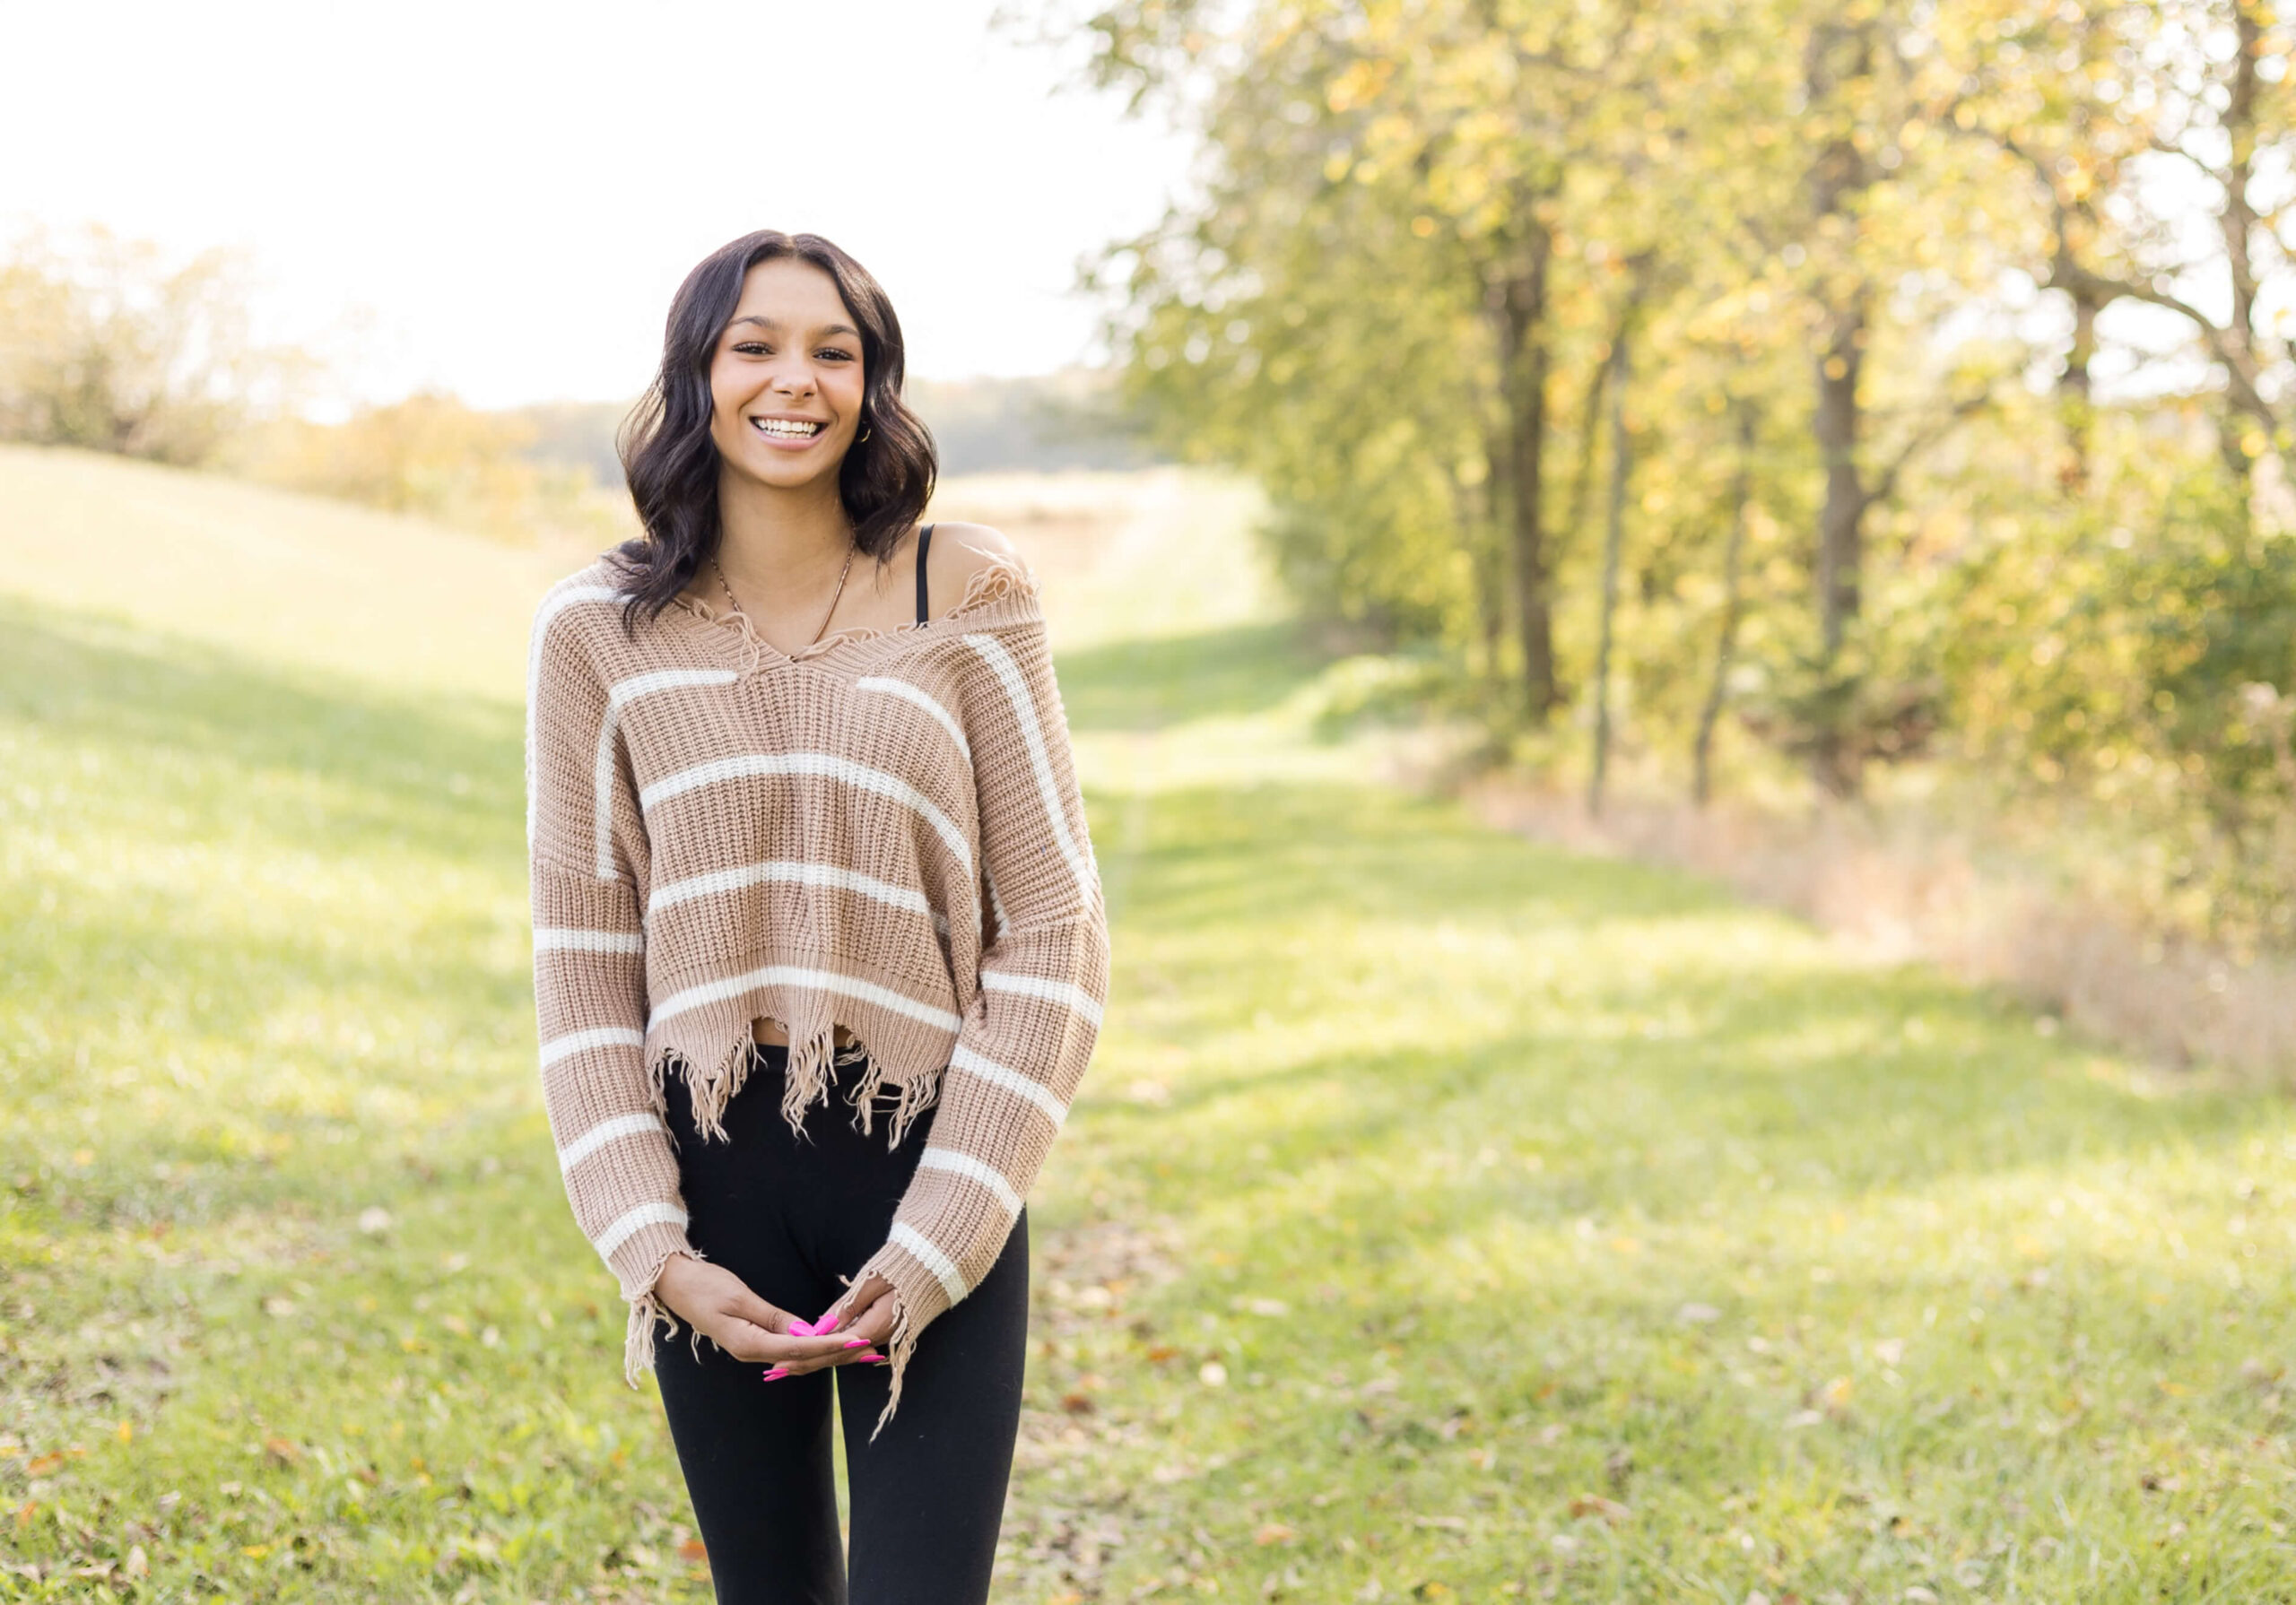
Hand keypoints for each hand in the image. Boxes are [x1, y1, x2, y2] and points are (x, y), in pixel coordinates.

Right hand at [652, 1253, 882, 1374]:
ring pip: (799, 1355)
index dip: (830, 1345)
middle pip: (803, 1358)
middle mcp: (752, 1352)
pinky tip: (831, 1344)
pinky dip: (813, 1346)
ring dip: (830, 1352)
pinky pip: (789, 1348)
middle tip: (872, 1351)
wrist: (675, 1284)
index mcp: (748, 1344)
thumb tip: (806, 1333)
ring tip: (862, 1350)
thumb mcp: (740, 1297)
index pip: (799, 1349)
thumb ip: (773, 1317)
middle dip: (838, 1355)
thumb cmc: (704, 1285)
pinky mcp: (753, 1339)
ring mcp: (752, 1347)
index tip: (857, 1341)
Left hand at [778, 1272, 898, 1376]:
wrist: (932, 1265)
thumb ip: (847, 1306)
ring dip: (817, 1360)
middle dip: (807, 1364)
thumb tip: (822, 1325)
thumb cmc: (901, 1267)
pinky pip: (856, 1347)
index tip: (783, 1359)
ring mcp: (886, 1337)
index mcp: (879, 1325)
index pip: (838, 1345)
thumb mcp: (871, 1282)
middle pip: (839, 1356)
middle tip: (776, 1371)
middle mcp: (883, 1337)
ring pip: (847, 1354)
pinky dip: (833, 1352)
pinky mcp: (886, 1332)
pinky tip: (815, 1354)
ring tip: (788, 1367)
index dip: (809, 1353)